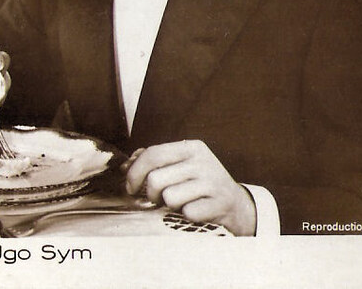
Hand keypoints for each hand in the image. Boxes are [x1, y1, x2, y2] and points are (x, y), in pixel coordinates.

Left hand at [123, 140, 255, 235]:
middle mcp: (203, 162)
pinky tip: (195, 208)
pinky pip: (186, 212)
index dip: (135, 172)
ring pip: (169, 197)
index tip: (130, 186)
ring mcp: (212, 182)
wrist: (235, 203)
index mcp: (192, 147)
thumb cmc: (199, 183)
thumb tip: (125, 166)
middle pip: (156, 179)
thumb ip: (153, 160)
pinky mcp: (218, 204)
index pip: (153, 154)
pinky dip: (186, 214)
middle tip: (157, 198)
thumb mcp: (181, 164)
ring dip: (169, 204)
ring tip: (180, 201)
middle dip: (150, 193)